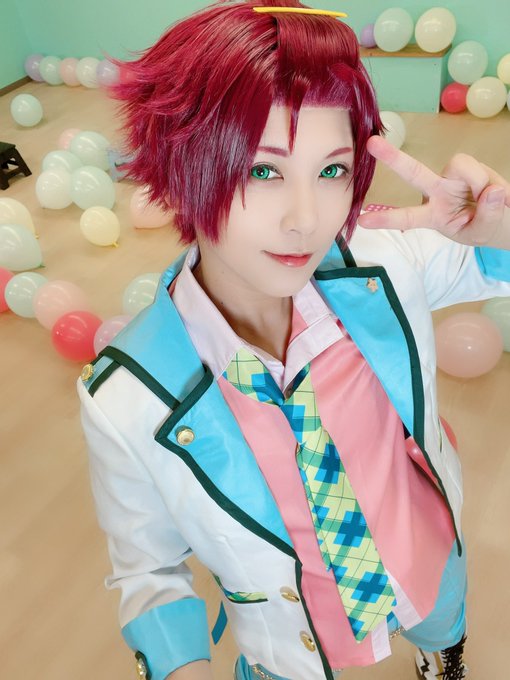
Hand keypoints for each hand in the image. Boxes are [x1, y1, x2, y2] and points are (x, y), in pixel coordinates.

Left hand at [358, 135, 509, 248]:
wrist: (504, 216)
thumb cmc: (485, 227)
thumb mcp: (483, 232)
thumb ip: (487, 216)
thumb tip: (492, 191)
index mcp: (432, 215)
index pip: (406, 217)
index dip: (386, 218)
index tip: (363, 220)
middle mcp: (436, 193)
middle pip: (413, 173)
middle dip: (393, 158)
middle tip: (371, 143)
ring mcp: (452, 177)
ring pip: (459, 167)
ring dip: (478, 182)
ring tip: (492, 199)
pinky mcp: (468, 168)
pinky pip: (477, 169)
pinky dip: (490, 182)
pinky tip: (497, 193)